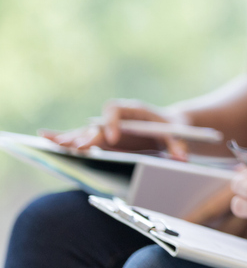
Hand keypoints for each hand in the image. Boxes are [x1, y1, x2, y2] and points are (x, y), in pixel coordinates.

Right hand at [40, 100, 190, 159]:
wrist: (170, 127)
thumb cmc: (175, 128)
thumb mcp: (181, 134)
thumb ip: (179, 144)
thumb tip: (181, 157)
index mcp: (133, 110)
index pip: (116, 111)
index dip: (112, 123)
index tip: (113, 138)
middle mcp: (116, 118)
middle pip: (95, 125)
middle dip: (85, 137)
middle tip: (77, 149)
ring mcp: (106, 129)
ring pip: (83, 133)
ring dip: (67, 139)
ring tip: (48, 143)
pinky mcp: (102, 141)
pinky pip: (81, 140)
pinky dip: (63, 140)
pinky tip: (44, 139)